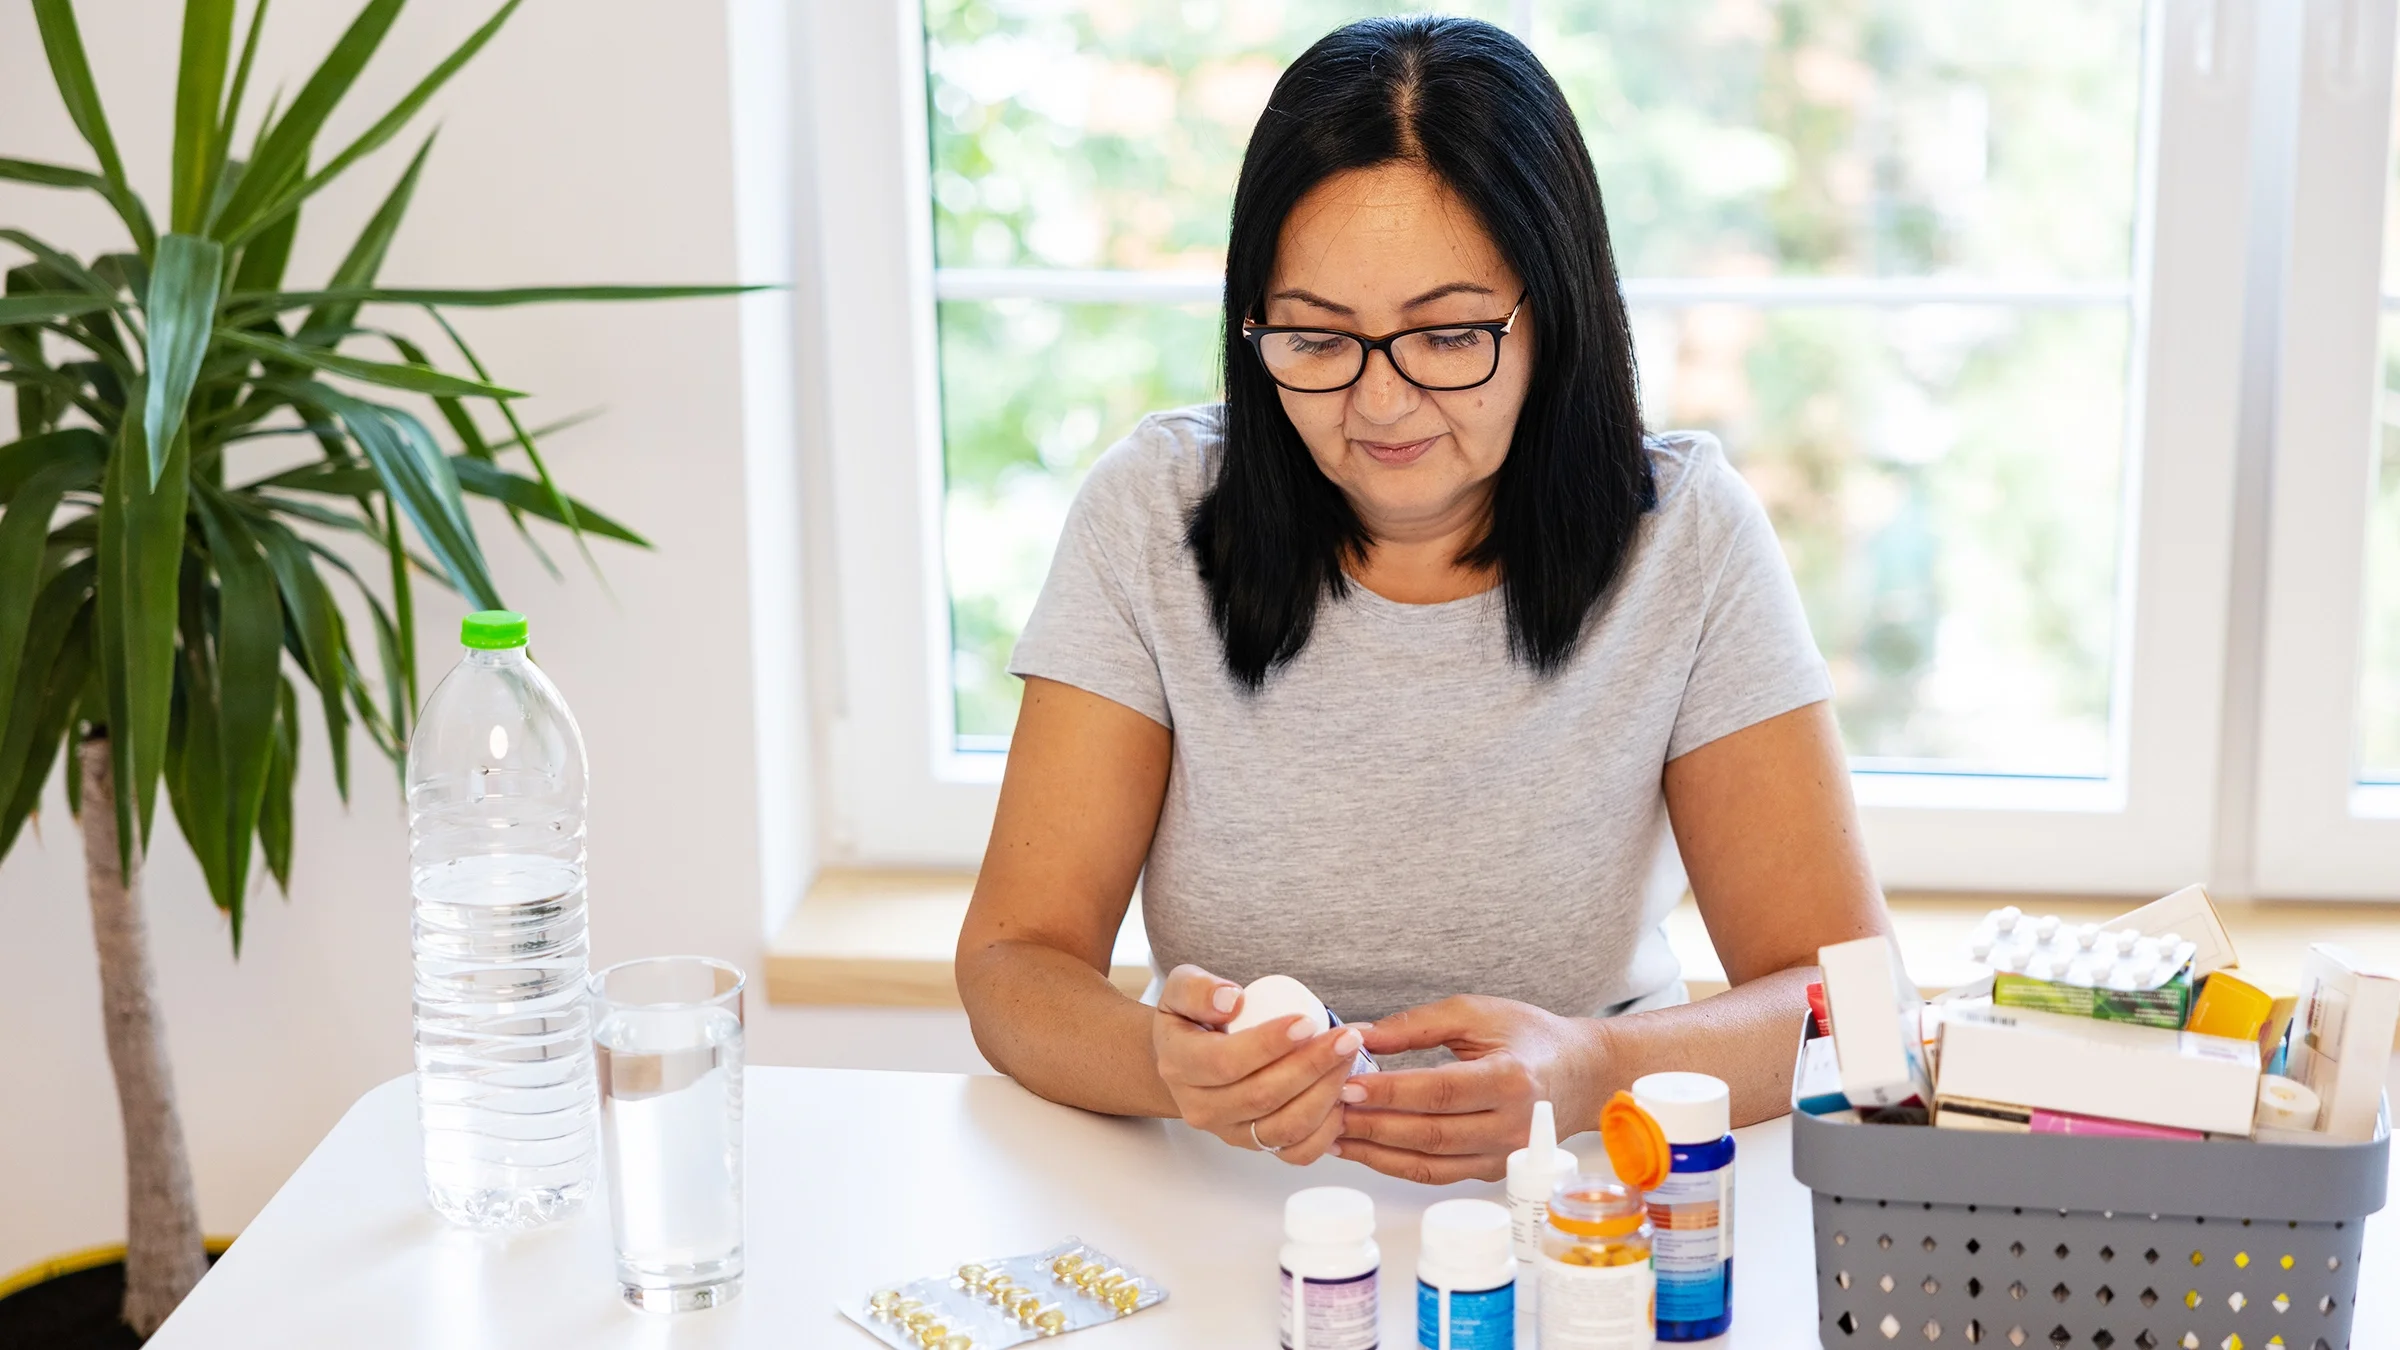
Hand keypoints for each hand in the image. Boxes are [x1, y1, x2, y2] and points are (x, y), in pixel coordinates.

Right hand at [1153, 964, 1366, 1164]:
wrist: (1187, 1060)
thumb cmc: (1191, 1020)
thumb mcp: (1181, 989)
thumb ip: (1198, 988)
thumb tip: (1232, 1001)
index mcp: (1180, 1066)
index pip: (1226, 1061)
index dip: (1270, 1044)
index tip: (1307, 1022)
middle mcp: (1201, 1108)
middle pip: (1262, 1095)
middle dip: (1312, 1066)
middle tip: (1345, 1037)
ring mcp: (1229, 1132)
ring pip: (1284, 1126)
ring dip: (1326, 1094)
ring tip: (1349, 1059)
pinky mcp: (1255, 1146)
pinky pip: (1296, 1152)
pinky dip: (1326, 1131)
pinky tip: (1342, 1098)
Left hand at [1335, 994, 1598, 1183]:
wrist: (1581, 1073)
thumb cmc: (1529, 1036)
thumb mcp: (1475, 1013)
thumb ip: (1416, 1026)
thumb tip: (1359, 1037)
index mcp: (1510, 1079)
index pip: (1440, 1091)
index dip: (1391, 1091)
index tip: (1347, 1084)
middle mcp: (1511, 1125)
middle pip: (1431, 1133)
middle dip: (1373, 1125)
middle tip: (1328, 1110)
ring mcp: (1504, 1155)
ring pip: (1430, 1163)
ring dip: (1377, 1153)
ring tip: (1334, 1135)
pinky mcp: (1493, 1170)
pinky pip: (1438, 1174)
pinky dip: (1396, 1165)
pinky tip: (1365, 1149)